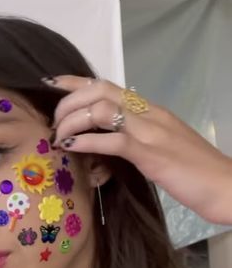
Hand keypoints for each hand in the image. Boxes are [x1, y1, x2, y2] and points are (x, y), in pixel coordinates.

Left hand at [45, 75, 231, 225]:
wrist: (223, 185)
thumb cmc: (190, 168)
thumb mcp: (158, 145)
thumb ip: (132, 137)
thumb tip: (100, 142)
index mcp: (149, 110)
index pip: (108, 86)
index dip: (76, 82)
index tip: (52, 84)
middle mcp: (147, 113)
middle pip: (99, 91)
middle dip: (68, 103)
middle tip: (54, 124)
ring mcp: (149, 131)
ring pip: (101, 110)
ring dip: (72, 122)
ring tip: (59, 138)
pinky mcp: (150, 153)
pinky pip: (112, 140)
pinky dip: (86, 140)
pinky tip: (71, 146)